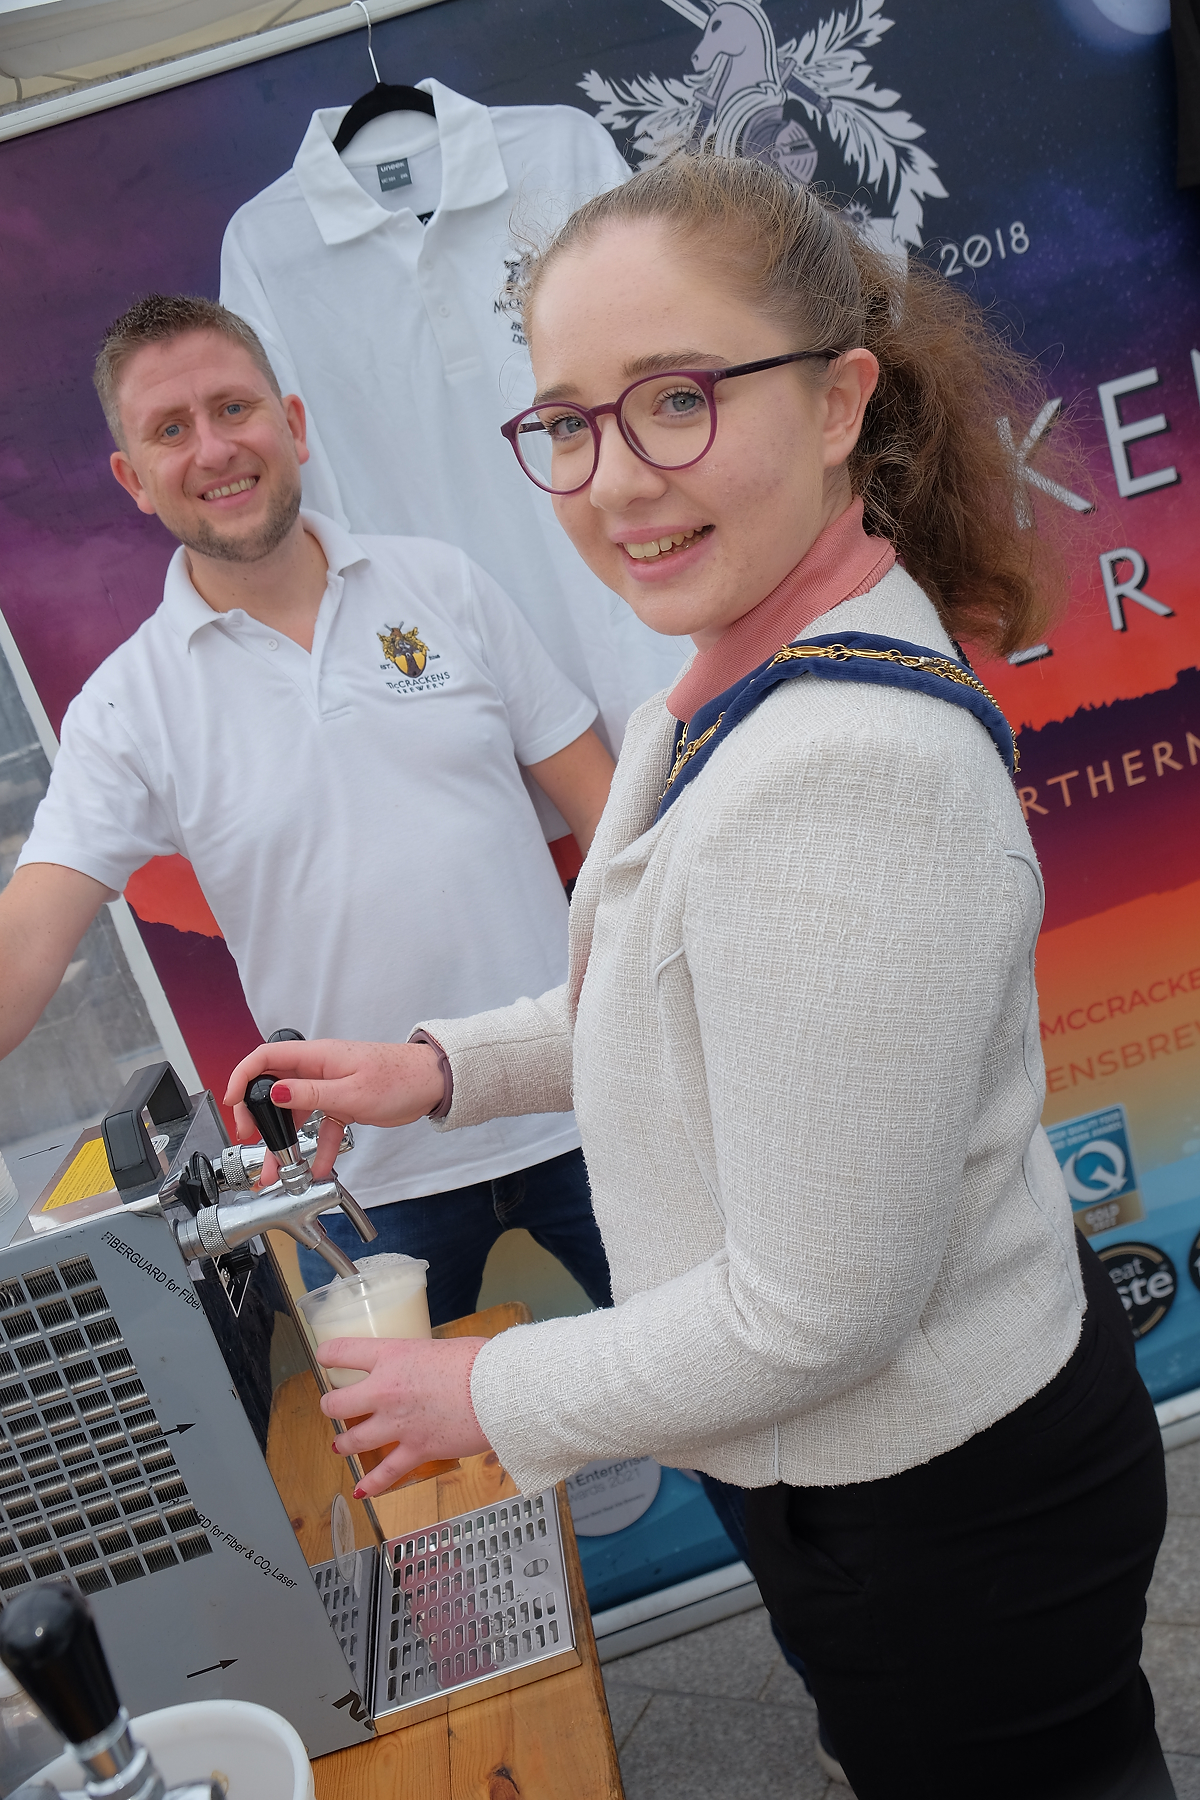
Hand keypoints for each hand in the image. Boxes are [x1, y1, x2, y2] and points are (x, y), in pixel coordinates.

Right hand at [224, 1038, 445, 1179]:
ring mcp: (330, 1086)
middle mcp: (318, 1069)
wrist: (431, 1084)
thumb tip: (273, 1093)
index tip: (232, 1102)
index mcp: (316, 1056)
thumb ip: (309, 1094)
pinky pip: (321, 1127)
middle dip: (259, 1116)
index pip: (266, 1058)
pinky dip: (318, 1148)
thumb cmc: (399, 1079)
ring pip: (296, 1114)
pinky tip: (317, 1168)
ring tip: (278, 1170)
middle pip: (275, 1089)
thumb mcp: (350, 1092)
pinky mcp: (343, 1103)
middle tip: (251, 1138)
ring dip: (286, 1141)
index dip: (243, 1077)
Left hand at [318, 1336, 489, 1496]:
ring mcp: (397, 1425)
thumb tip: (428, 1366)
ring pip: (352, 1441)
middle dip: (331, 1406)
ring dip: (344, 1443)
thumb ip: (424, 1359)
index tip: (325, 1358)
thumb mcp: (442, 1347)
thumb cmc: (479, 1362)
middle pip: (335, 1404)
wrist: (497, 1391)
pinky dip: (371, 1485)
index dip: (328, 1354)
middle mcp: (385, 1391)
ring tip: (342, 1444)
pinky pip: (385, 1474)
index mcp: (391, 1356)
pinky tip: (362, 1490)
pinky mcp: (415, 1451)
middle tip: (335, 1406)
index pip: (341, 1351)